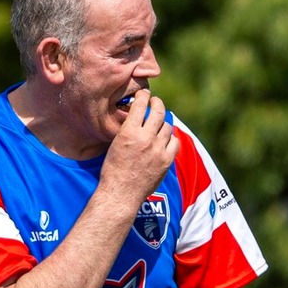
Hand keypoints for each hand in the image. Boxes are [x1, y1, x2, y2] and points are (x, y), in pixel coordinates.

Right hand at [101, 87, 179, 204]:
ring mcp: (158, 150)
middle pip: (159, 111)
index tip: (145, 94)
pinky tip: (165, 140)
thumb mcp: (115, 143)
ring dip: (162, 123)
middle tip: (155, 102)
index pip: (140, 104)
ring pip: (167, 127)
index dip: (144, 95)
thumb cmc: (113, 169)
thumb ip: (128, 129)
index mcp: (129, 132)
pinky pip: (174, 142)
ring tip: (158, 125)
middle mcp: (145, 138)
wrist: (120, 193)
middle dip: (157, 103)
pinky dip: (170, 139)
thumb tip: (137, 116)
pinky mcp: (166, 161)